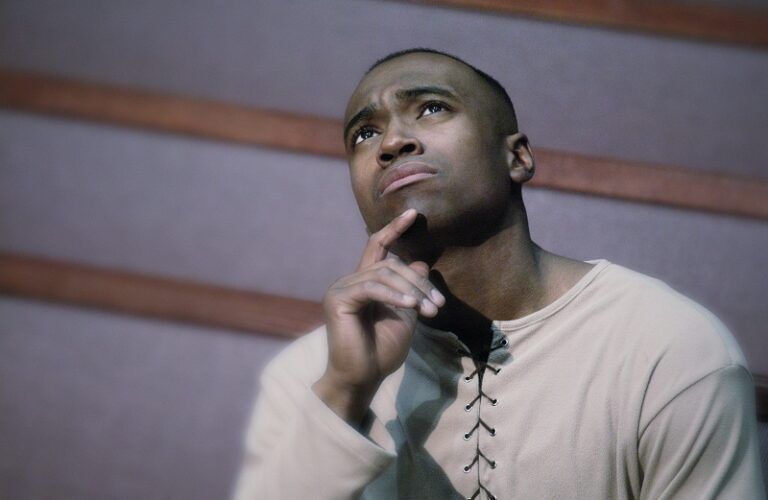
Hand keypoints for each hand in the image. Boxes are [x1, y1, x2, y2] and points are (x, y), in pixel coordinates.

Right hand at [313, 209, 444, 423]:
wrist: (363, 378)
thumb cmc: (381, 351)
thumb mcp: (405, 316)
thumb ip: (411, 290)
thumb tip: (420, 263)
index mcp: (364, 283)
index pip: (378, 247)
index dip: (394, 228)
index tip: (414, 213)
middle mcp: (349, 281)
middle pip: (390, 265)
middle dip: (419, 283)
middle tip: (438, 305)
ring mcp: (341, 288)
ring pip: (383, 274)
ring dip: (411, 291)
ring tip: (429, 311)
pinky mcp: (338, 300)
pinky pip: (372, 288)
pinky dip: (394, 295)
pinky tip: (411, 306)